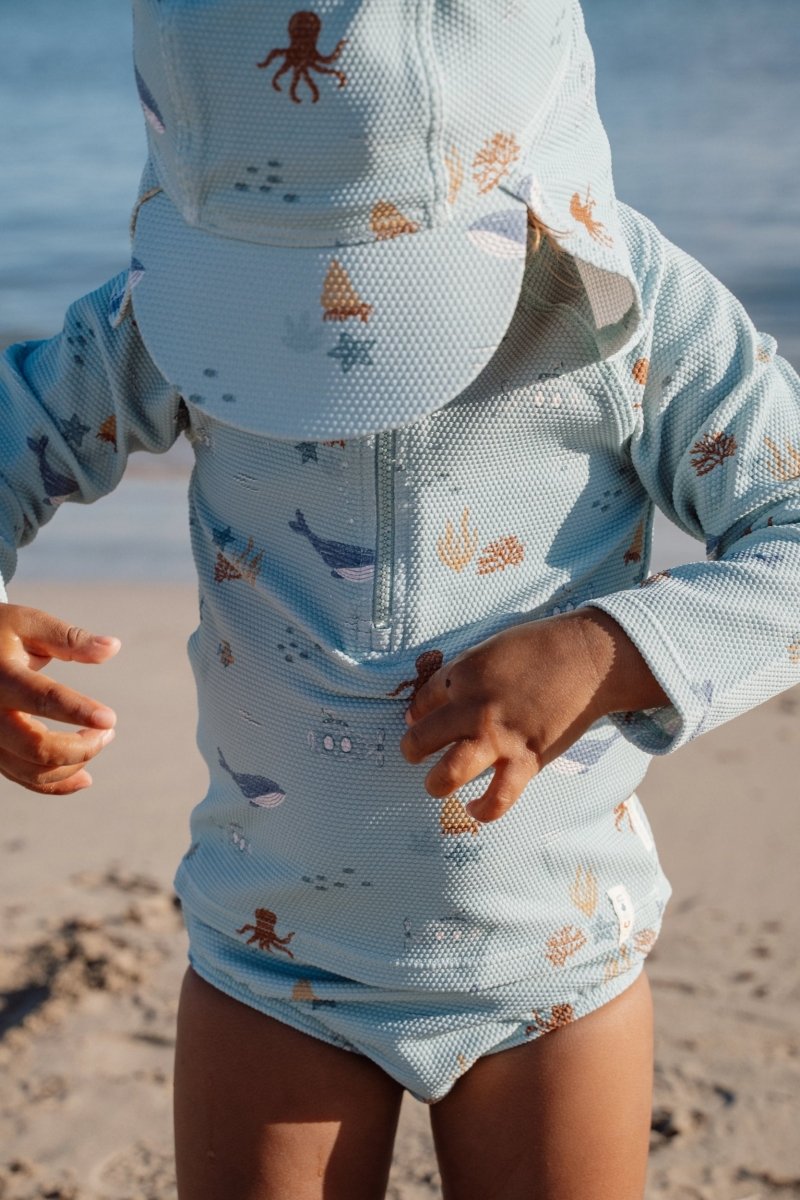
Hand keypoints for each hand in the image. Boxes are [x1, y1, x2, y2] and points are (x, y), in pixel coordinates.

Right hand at [0, 605, 120, 794]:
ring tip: (100, 740)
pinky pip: (23, 778)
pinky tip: (85, 777)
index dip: (76, 711)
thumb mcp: (28, 624)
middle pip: (37, 747)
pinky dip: (56, 784)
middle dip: (82, 746)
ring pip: (31, 771)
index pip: (41, 698)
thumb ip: (69, 638)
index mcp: (0, 677)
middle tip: (109, 730)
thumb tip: (113, 647)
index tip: (110, 719)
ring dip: (74, 764)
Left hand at [399, 609, 666, 823]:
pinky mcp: (525, 760)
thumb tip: (430, 701)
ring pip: (448, 774)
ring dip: (435, 783)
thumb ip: (461, 674)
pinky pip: (497, 798)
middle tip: (417, 752)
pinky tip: (473, 807)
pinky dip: (482, 810)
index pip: (421, 701)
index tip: (422, 718)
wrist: (588, 658)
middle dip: (412, 749)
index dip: (417, 712)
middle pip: (421, 738)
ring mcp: (498, 737)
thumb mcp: (489, 649)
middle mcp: (472, 708)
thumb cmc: (540, 646)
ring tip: (436, 783)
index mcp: (462, 675)